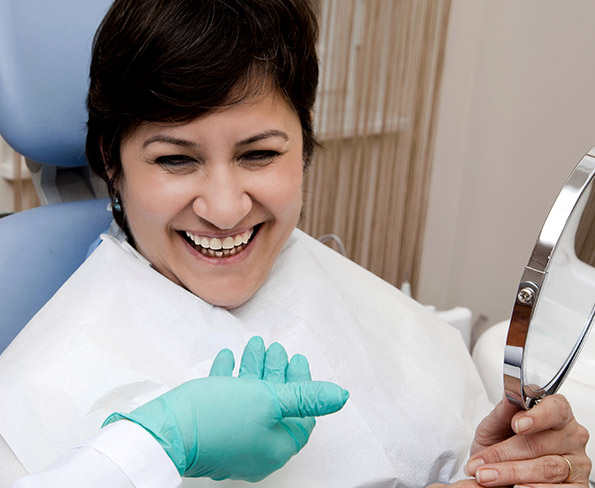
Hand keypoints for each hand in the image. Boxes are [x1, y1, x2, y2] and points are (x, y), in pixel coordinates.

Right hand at [103, 336, 348, 480]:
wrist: (165, 430)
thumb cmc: (219, 416)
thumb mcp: (269, 400)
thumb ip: (306, 397)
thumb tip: (341, 397)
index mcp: (275, 446)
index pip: (300, 415)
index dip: (302, 385)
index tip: (296, 359)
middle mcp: (256, 448)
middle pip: (275, 405)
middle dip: (276, 372)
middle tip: (274, 348)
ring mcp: (231, 441)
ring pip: (250, 400)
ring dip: (254, 370)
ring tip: (254, 345)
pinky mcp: (211, 431)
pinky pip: (226, 402)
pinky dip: (230, 378)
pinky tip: (228, 357)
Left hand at [458, 394, 589, 487]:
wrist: (496, 466)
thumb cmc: (502, 440)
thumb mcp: (496, 424)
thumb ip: (504, 410)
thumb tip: (509, 394)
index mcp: (557, 413)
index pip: (555, 408)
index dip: (537, 416)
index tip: (516, 424)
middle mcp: (571, 436)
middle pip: (542, 443)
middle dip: (506, 454)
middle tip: (481, 463)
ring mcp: (577, 462)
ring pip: (546, 468)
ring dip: (511, 474)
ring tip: (486, 476)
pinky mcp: (577, 486)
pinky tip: (517, 487)